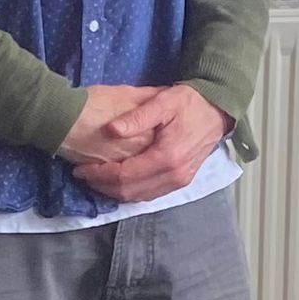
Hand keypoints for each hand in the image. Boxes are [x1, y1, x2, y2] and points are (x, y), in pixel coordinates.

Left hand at [78, 83, 230, 203]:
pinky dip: (131, 192)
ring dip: (115, 192)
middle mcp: (174, 175)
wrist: (217, 110)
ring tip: (96, 179)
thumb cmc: (190, 103)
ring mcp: (179, 181)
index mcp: (167, 157)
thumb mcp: (163, 102)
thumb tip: (111, 130)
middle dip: (103, 186)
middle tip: (83, 175)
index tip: (81, 169)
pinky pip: (151, 195)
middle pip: (130, 191)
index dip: (100, 174)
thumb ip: (137, 117)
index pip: (125, 175)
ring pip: (139, 197)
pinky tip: (117, 182)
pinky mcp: (182, 181)